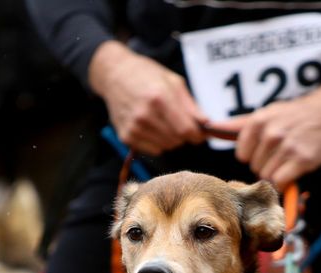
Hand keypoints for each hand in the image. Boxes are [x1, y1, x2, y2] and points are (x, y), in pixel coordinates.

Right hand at [88, 41, 205, 154]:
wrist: (115, 74)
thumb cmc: (147, 75)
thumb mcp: (173, 82)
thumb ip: (191, 106)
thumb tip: (206, 124)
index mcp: (160, 98)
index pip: (187, 130)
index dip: (197, 134)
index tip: (200, 132)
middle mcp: (145, 115)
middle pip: (178, 140)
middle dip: (183, 134)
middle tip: (178, 121)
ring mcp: (134, 127)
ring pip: (166, 146)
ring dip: (170, 138)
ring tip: (162, 121)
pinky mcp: (126, 136)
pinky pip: (153, 150)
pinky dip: (157, 142)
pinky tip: (151, 127)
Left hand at [207, 77, 320, 188]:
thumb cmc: (295, 115)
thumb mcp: (266, 113)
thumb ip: (238, 125)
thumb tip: (210, 127)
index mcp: (258, 122)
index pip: (242, 155)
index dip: (254, 155)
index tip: (267, 149)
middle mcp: (270, 134)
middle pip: (255, 167)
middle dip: (266, 164)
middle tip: (282, 153)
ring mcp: (286, 147)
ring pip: (267, 176)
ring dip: (278, 173)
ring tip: (289, 159)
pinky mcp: (301, 160)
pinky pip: (281, 182)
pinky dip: (286, 181)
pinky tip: (294, 169)